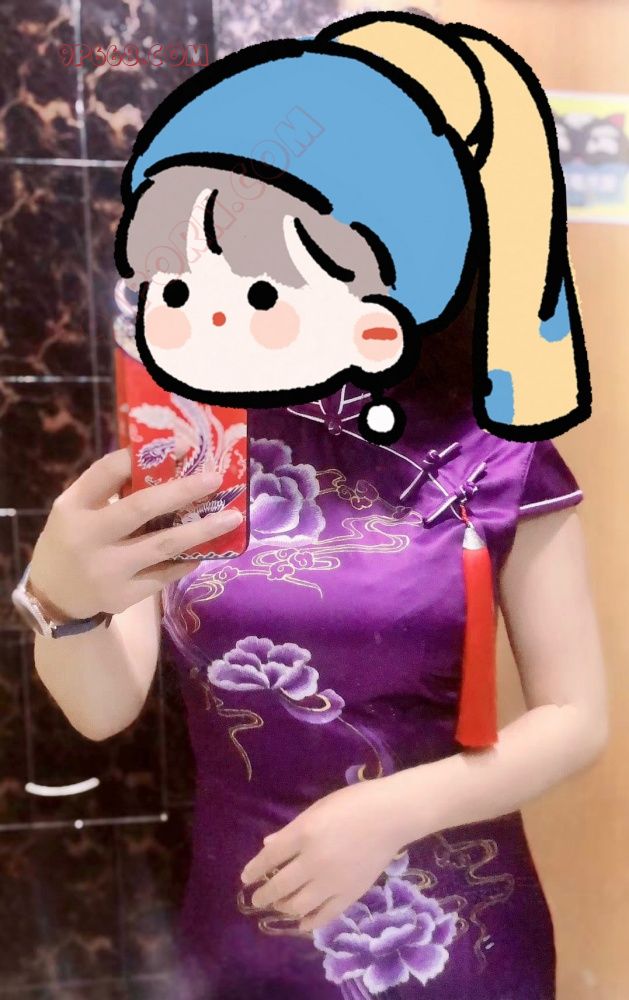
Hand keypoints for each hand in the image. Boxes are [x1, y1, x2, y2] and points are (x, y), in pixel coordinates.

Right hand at [29, 447, 241, 620]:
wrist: (53, 599)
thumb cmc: (74, 539)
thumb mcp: (77, 508)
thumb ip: (110, 487)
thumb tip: (164, 459)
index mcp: (73, 507)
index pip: (108, 471)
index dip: (144, 455)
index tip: (182, 446)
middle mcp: (88, 538)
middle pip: (141, 507)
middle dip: (183, 490)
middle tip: (216, 478)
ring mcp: (107, 570)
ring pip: (163, 544)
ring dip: (202, 529)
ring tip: (233, 517)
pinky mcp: (123, 596)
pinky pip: (166, 574)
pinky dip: (188, 559)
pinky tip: (207, 549)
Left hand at [240, 777, 404, 932]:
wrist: (391, 816)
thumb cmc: (353, 803)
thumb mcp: (317, 809)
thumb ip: (291, 831)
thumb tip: (268, 846)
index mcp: (304, 834)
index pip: (269, 858)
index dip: (254, 869)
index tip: (246, 878)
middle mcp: (313, 862)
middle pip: (279, 886)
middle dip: (263, 895)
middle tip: (257, 898)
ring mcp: (332, 882)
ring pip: (297, 906)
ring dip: (283, 907)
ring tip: (279, 905)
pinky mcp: (349, 895)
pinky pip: (324, 916)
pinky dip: (308, 922)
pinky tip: (301, 922)